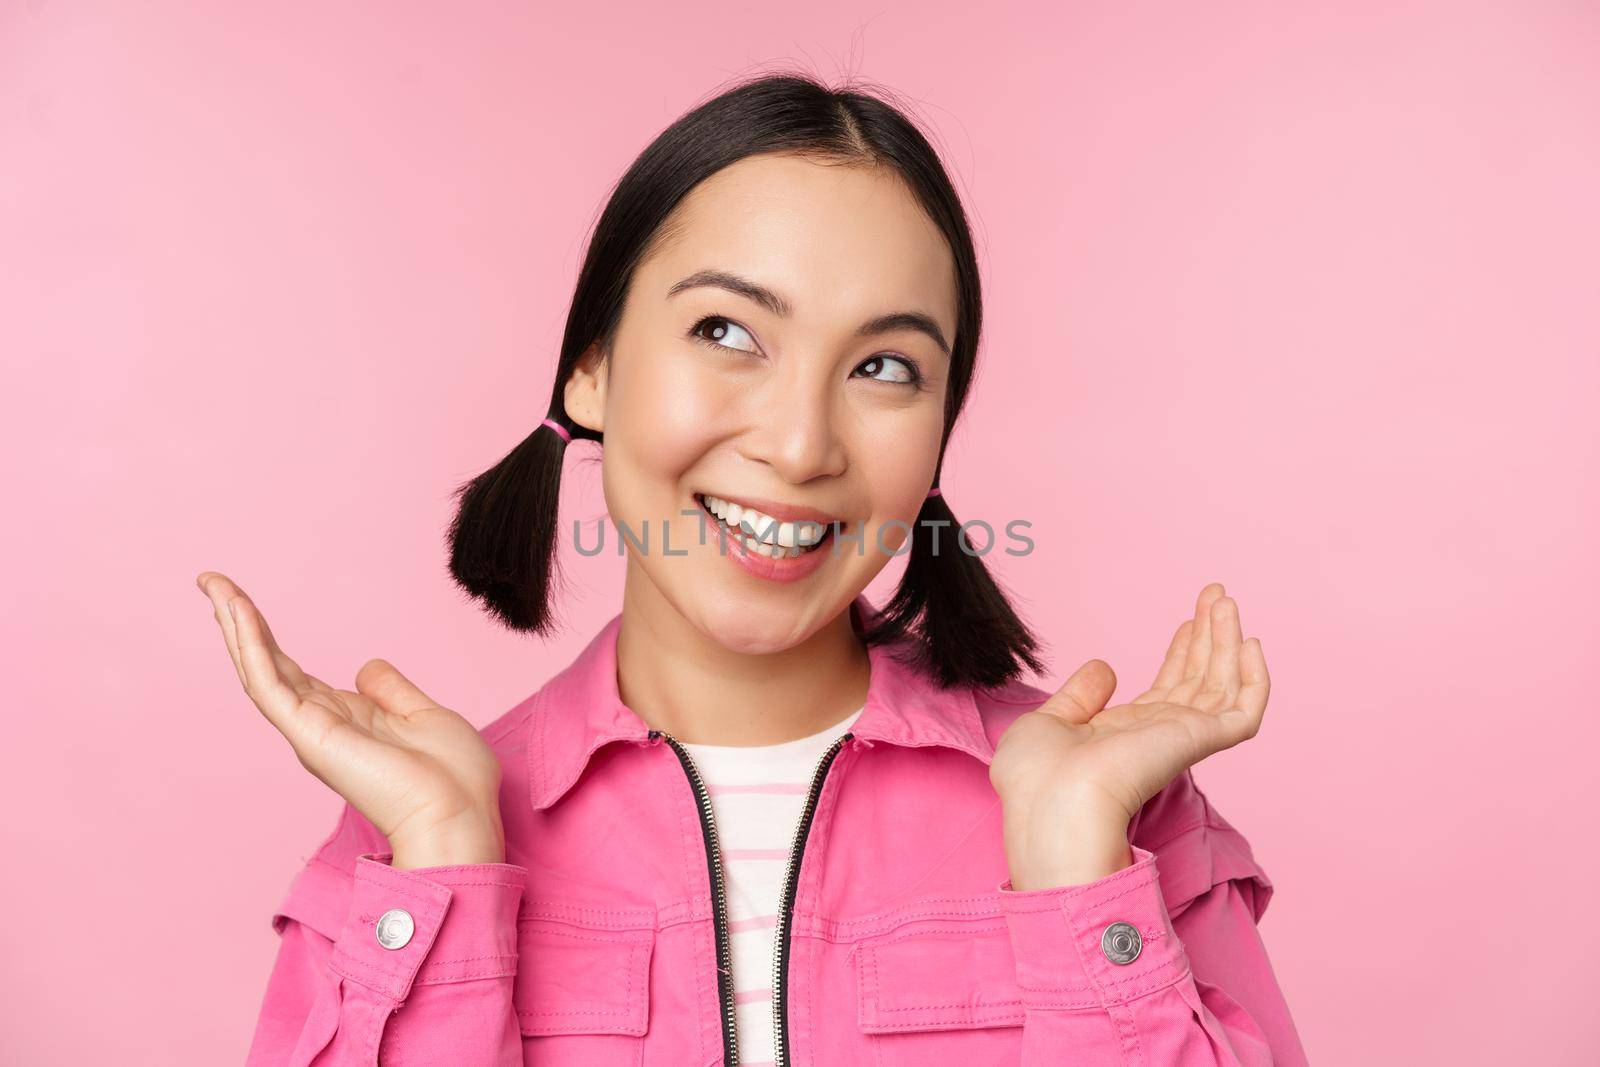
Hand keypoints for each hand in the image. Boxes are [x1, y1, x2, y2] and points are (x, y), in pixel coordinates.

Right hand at [196, 571, 505, 868]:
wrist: (459, 816)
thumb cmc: (453, 778)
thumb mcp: (424, 716)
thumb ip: (391, 691)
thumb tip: (365, 667)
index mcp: (345, 719)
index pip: (292, 671)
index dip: (266, 636)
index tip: (243, 602)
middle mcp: (319, 725)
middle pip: (266, 664)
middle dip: (236, 622)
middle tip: (209, 582)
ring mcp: (310, 730)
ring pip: (258, 669)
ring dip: (234, 625)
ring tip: (211, 584)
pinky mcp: (309, 735)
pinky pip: (269, 683)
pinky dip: (251, 646)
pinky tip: (237, 612)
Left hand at [990, 582, 1269, 888]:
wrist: (1050, 806)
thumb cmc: (1036, 778)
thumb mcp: (1049, 721)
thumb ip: (1080, 695)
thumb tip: (1104, 668)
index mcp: (1125, 732)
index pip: (1168, 686)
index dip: (1182, 651)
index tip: (1188, 619)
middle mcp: (1158, 734)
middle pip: (1199, 679)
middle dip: (1209, 635)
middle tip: (1215, 593)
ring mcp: (1180, 738)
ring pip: (1223, 685)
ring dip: (1227, 640)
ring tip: (1226, 600)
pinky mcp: (1198, 742)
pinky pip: (1244, 712)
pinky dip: (1255, 680)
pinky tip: (1249, 643)